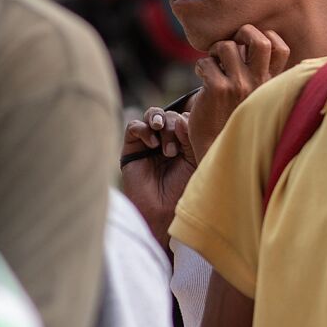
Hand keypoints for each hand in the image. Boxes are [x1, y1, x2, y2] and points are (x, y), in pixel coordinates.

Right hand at [122, 108, 194, 249]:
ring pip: (153, 115)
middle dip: (173, 124)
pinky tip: (151, 143)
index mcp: (185, 142)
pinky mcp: (132, 148)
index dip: (189, 121)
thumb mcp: (194, 159)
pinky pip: (134, 127)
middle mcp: (167, 140)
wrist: (164, 211)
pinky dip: (143, 129)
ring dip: (159, 120)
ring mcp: (149, 143)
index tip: (193, 136)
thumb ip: (190, 136)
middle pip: (170, 115)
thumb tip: (181, 116)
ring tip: (161, 130)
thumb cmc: (183, 188)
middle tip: (174, 149)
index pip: (186, 118)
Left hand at [190, 25, 289, 160]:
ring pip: (227, 46)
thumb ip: (257, 78)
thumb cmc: (235, 124)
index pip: (279, 47)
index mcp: (271, 84)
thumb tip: (243, 48)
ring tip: (212, 64)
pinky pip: (205, 62)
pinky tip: (202, 78)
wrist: (221, 153)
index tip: (248, 48)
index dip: (264, 38)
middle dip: (241, 32)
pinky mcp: (217, 90)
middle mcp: (259, 83)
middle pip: (258, 39)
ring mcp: (239, 86)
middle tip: (229, 46)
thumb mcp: (255, 100)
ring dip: (215, 51)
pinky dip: (201, 67)